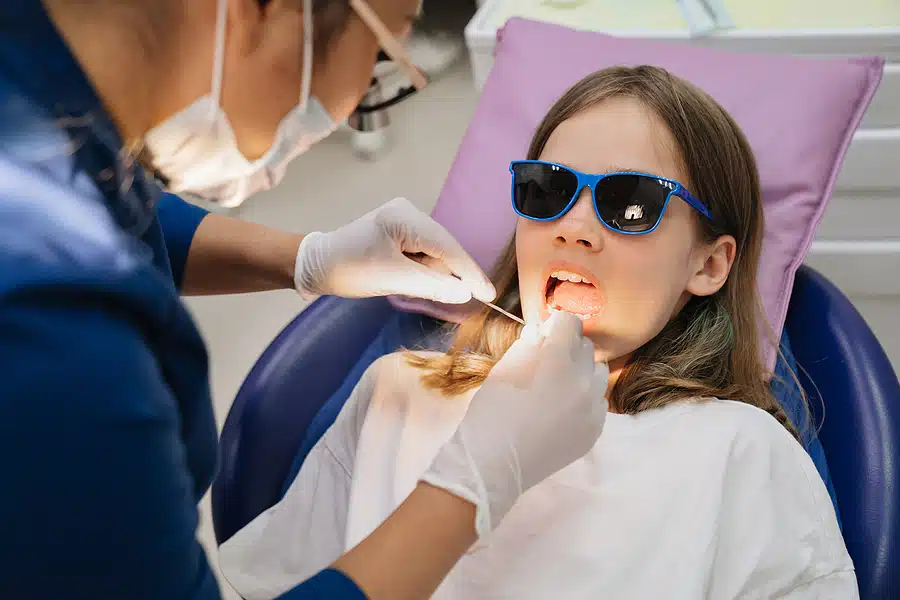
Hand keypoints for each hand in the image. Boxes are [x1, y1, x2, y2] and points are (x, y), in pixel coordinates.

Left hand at [294, 198, 495, 303]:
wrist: (317, 265)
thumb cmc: (350, 270)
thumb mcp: (393, 280)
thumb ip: (432, 286)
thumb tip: (465, 293)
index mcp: (403, 218)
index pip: (448, 247)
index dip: (470, 272)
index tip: (489, 294)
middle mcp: (407, 212)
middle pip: (444, 247)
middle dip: (451, 274)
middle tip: (459, 299)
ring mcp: (403, 220)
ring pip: (435, 252)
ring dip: (434, 274)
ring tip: (411, 287)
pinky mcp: (399, 231)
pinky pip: (423, 253)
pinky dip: (424, 270)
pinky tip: (413, 281)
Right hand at [421, 312, 609, 537]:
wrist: (493, 466)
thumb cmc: (491, 414)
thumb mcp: (504, 370)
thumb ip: (528, 345)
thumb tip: (541, 332)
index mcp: (559, 362)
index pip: (570, 323)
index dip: (554, 324)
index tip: (542, 335)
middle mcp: (584, 383)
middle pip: (586, 347)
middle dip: (568, 346)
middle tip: (545, 360)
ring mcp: (593, 410)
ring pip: (598, 373)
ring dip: (581, 370)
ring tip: (558, 384)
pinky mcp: (595, 431)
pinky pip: (598, 401)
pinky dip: (584, 396)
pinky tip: (562, 407)